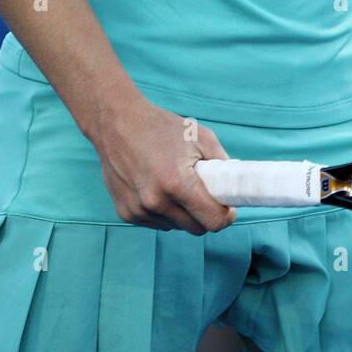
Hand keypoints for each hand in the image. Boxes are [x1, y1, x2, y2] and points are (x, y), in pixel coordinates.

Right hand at [94, 96, 237, 234]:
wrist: (117, 123)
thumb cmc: (160, 127)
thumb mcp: (200, 136)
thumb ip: (222, 162)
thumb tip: (235, 183)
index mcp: (177, 184)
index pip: (213, 221)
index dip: (225, 216)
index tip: (228, 208)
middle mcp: (156, 202)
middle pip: (196, 229)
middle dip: (206, 215)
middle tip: (206, 195)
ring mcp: (139, 210)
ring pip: (176, 226)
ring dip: (183, 213)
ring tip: (177, 185)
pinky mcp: (126, 213)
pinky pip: (157, 222)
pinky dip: (164, 212)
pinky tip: (158, 188)